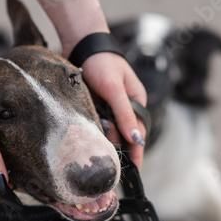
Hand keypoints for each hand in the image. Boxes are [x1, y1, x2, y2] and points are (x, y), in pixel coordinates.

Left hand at [81, 53, 147, 169]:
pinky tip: (87, 120)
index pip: (139, 136)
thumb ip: (125, 114)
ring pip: (107, 131)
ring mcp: (109, 108)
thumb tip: (137, 140)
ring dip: (100, 131)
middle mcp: (124, 108)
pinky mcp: (96, 107)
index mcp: (136, 103)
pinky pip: (95, 123)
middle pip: (121, 136)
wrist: (82, 44)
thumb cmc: (102, 63)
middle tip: (101, 133)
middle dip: (112, 140)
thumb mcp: (115, 89)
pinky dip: (92, 125)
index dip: (137, 156)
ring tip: (93, 115)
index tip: (134, 175)